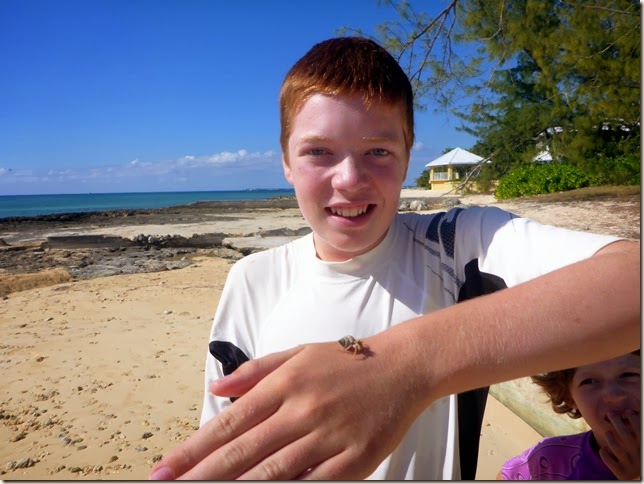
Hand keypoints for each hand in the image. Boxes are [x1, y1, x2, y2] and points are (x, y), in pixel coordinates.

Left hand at [148, 335, 428, 479]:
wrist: (402, 366)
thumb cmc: (347, 361)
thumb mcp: (298, 354)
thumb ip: (255, 371)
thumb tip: (216, 388)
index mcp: (285, 383)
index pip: (230, 421)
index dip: (195, 448)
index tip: (166, 467)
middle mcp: (302, 409)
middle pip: (243, 450)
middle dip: (201, 475)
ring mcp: (328, 436)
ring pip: (273, 471)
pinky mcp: (354, 459)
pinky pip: (315, 482)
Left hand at [599, 410, 640, 479]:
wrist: (637, 480)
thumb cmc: (639, 458)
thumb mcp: (640, 447)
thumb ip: (638, 435)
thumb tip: (632, 412)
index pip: (640, 430)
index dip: (634, 419)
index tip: (627, 411)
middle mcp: (640, 457)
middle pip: (625, 434)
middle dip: (616, 421)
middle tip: (610, 413)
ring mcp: (631, 466)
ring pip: (614, 445)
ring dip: (609, 436)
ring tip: (608, 433)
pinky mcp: (621, 473)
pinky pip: (607, 458)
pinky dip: (604, 451)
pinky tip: (605, 449)